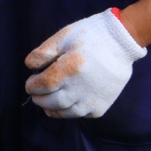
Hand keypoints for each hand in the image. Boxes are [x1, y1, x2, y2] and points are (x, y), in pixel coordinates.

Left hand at [23, 10, 146, 118]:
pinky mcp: (103, 105)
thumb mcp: (63, 37)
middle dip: (40, 99)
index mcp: (71, 68)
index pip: (45, 85)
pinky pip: (82, 114)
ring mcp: (94, 99)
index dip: (33, 86)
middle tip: (35, 94)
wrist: (120, 42)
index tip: (30, 83)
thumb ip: (43, 52)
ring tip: (46, 103)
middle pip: (53, 101)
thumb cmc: (89, 36)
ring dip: (52, 109)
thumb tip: (30, 67)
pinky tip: (65, 104)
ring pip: (67, 112)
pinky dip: (69, 112)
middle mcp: (82, 87)